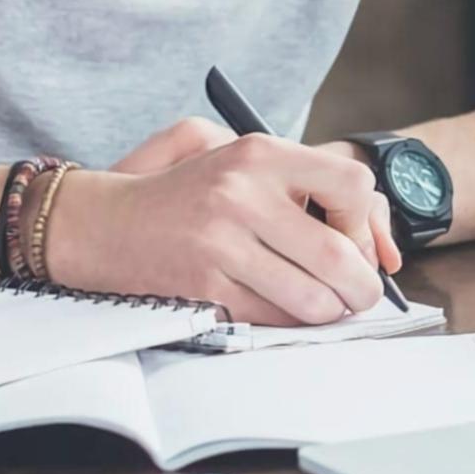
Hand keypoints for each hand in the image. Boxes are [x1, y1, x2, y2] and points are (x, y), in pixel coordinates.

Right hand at [50, 124, 401, 324]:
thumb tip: (367, 229)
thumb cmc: (186, 190)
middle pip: (336, 255)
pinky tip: (287, 309)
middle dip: (362, 286)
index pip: (349, 183)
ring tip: (330, 306)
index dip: (364, 221)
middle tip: (363, 294)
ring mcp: (221, 242)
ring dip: (330, 312)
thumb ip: (299, 176)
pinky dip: (289, 321)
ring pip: (308, 297)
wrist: (108, 223)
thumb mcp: (235, 152)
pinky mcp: (203, 283)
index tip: (354, 239)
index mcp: (259, 153)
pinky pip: (270, 315)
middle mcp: (243, 194)